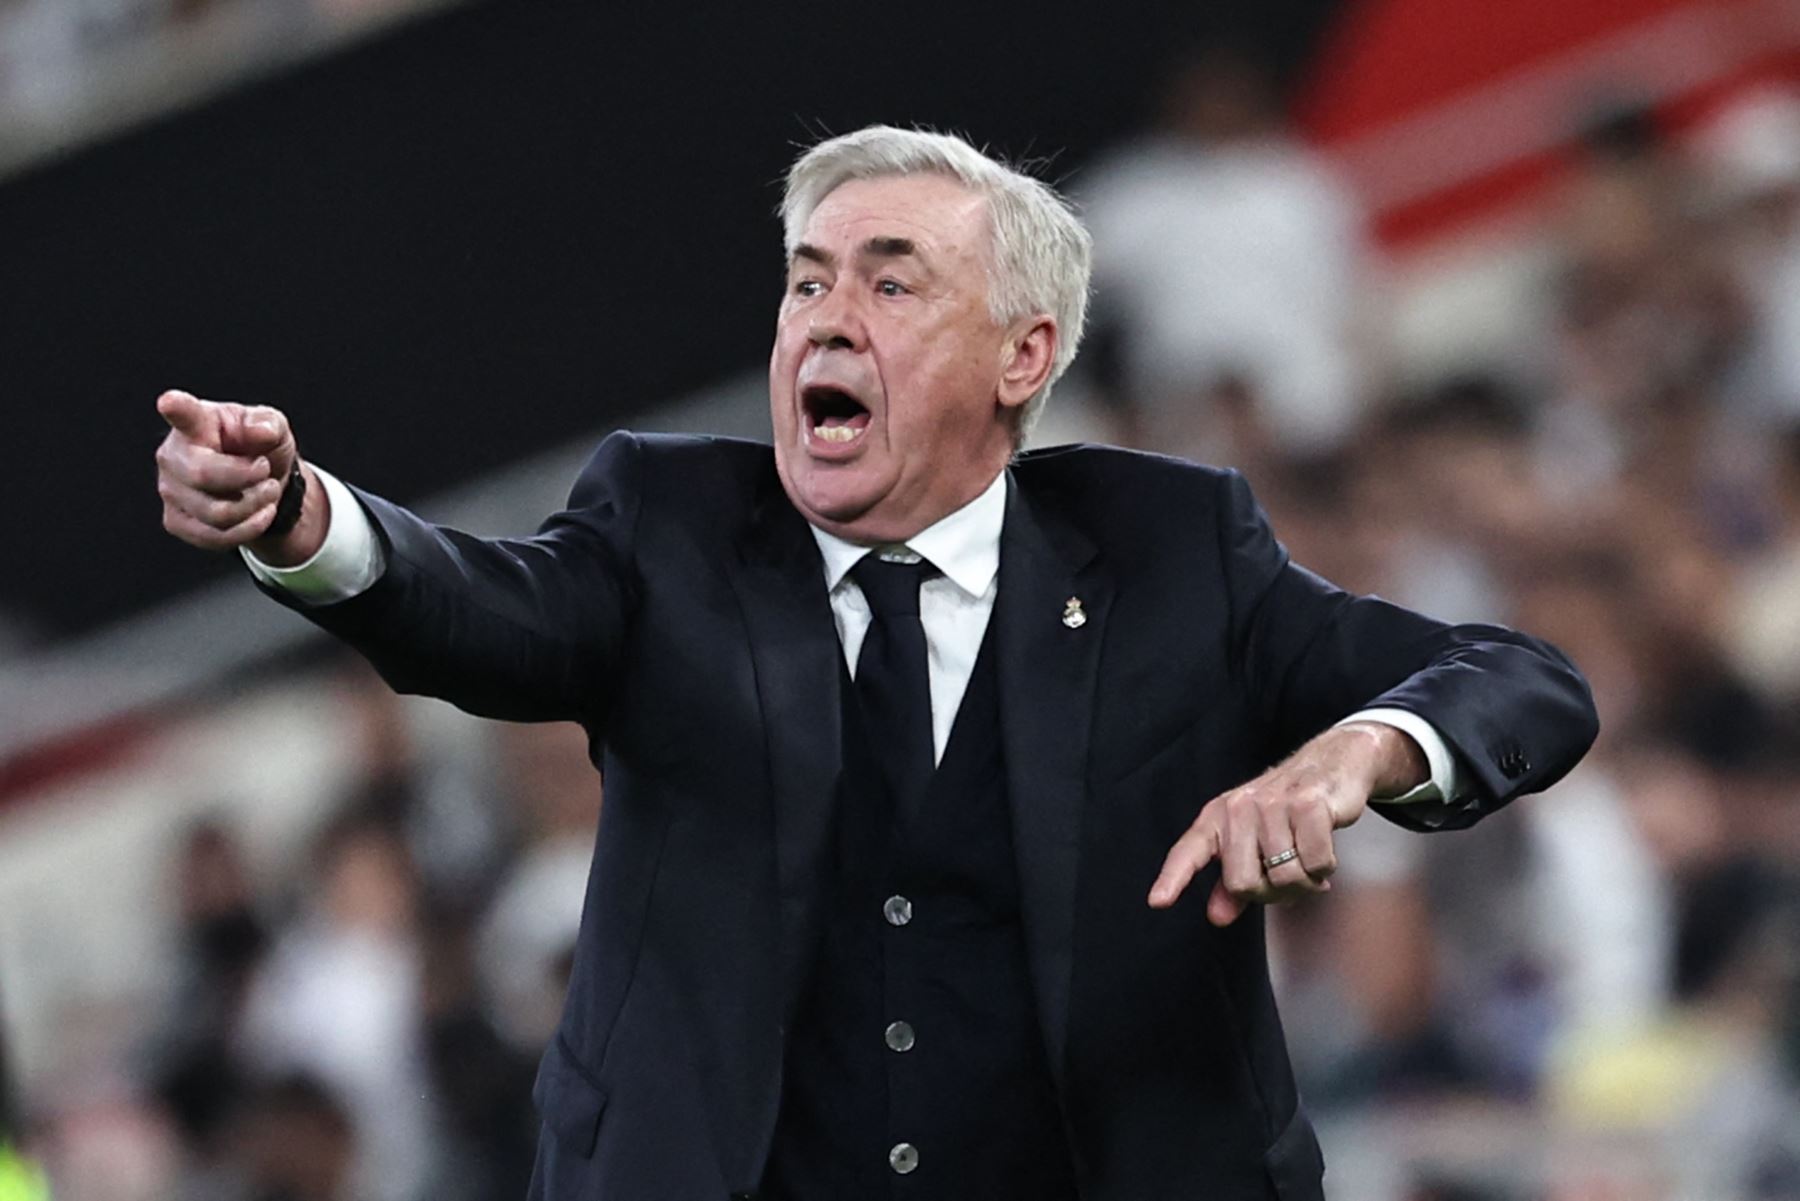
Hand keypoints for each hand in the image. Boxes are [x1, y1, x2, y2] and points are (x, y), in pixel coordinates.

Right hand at [155, 389, 322, 560]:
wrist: (260, 483)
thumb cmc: (258, 446)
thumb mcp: (272, 426)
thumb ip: (268, 424)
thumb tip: (260, 432)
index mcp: (196, 423)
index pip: (184, 413)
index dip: (176, 407)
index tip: (170, 402)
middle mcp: (173, 455)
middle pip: (203, 475)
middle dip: (248, 480)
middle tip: (267, 473)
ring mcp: (170, 490)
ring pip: (214, 513)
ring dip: (254, 507)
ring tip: (267, 492)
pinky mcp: (176, 521)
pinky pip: (213, 537)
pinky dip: (247, 530)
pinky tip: (260, 515)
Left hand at [1147, 723, 1425, 925]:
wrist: (1332, 763)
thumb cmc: (1288, 809)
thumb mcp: (1253, 841)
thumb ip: (1233, 882)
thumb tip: (1216, 917)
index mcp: (1217, 817)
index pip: (1189, 851)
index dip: (1173, 878)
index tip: (1158, 902)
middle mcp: (1238, 808)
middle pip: (1243, 882)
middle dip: (1272, 894)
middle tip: (1289, 881)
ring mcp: (1273, 804)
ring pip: (1284, 877)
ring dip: (1305, 882)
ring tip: (1310, 865)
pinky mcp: (1309, 805)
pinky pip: (1315, 863)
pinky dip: (1325, 868)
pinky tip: (1325, 854)